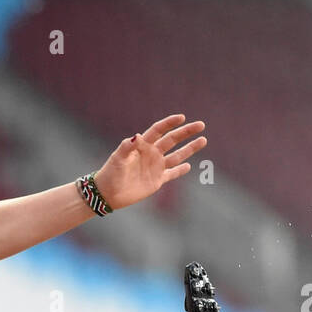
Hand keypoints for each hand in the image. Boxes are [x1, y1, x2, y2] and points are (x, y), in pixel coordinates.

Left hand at [92, 114, 206, 210]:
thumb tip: (137, 135)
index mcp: (143, 146)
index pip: (159, 130)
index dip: (170, 123)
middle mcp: (152, 154)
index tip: (181, 117)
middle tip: (201, 125)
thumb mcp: (118, 158)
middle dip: (186, 132)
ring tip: (203, 140)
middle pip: (172, 140)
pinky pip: (171, 174)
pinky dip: (180, 170)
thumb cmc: (110, 173)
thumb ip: (127, 147)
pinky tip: (189, 166)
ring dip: (189, 149)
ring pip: (177, 155)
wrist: (108, 193)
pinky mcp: (157, 180)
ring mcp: (156, 167)